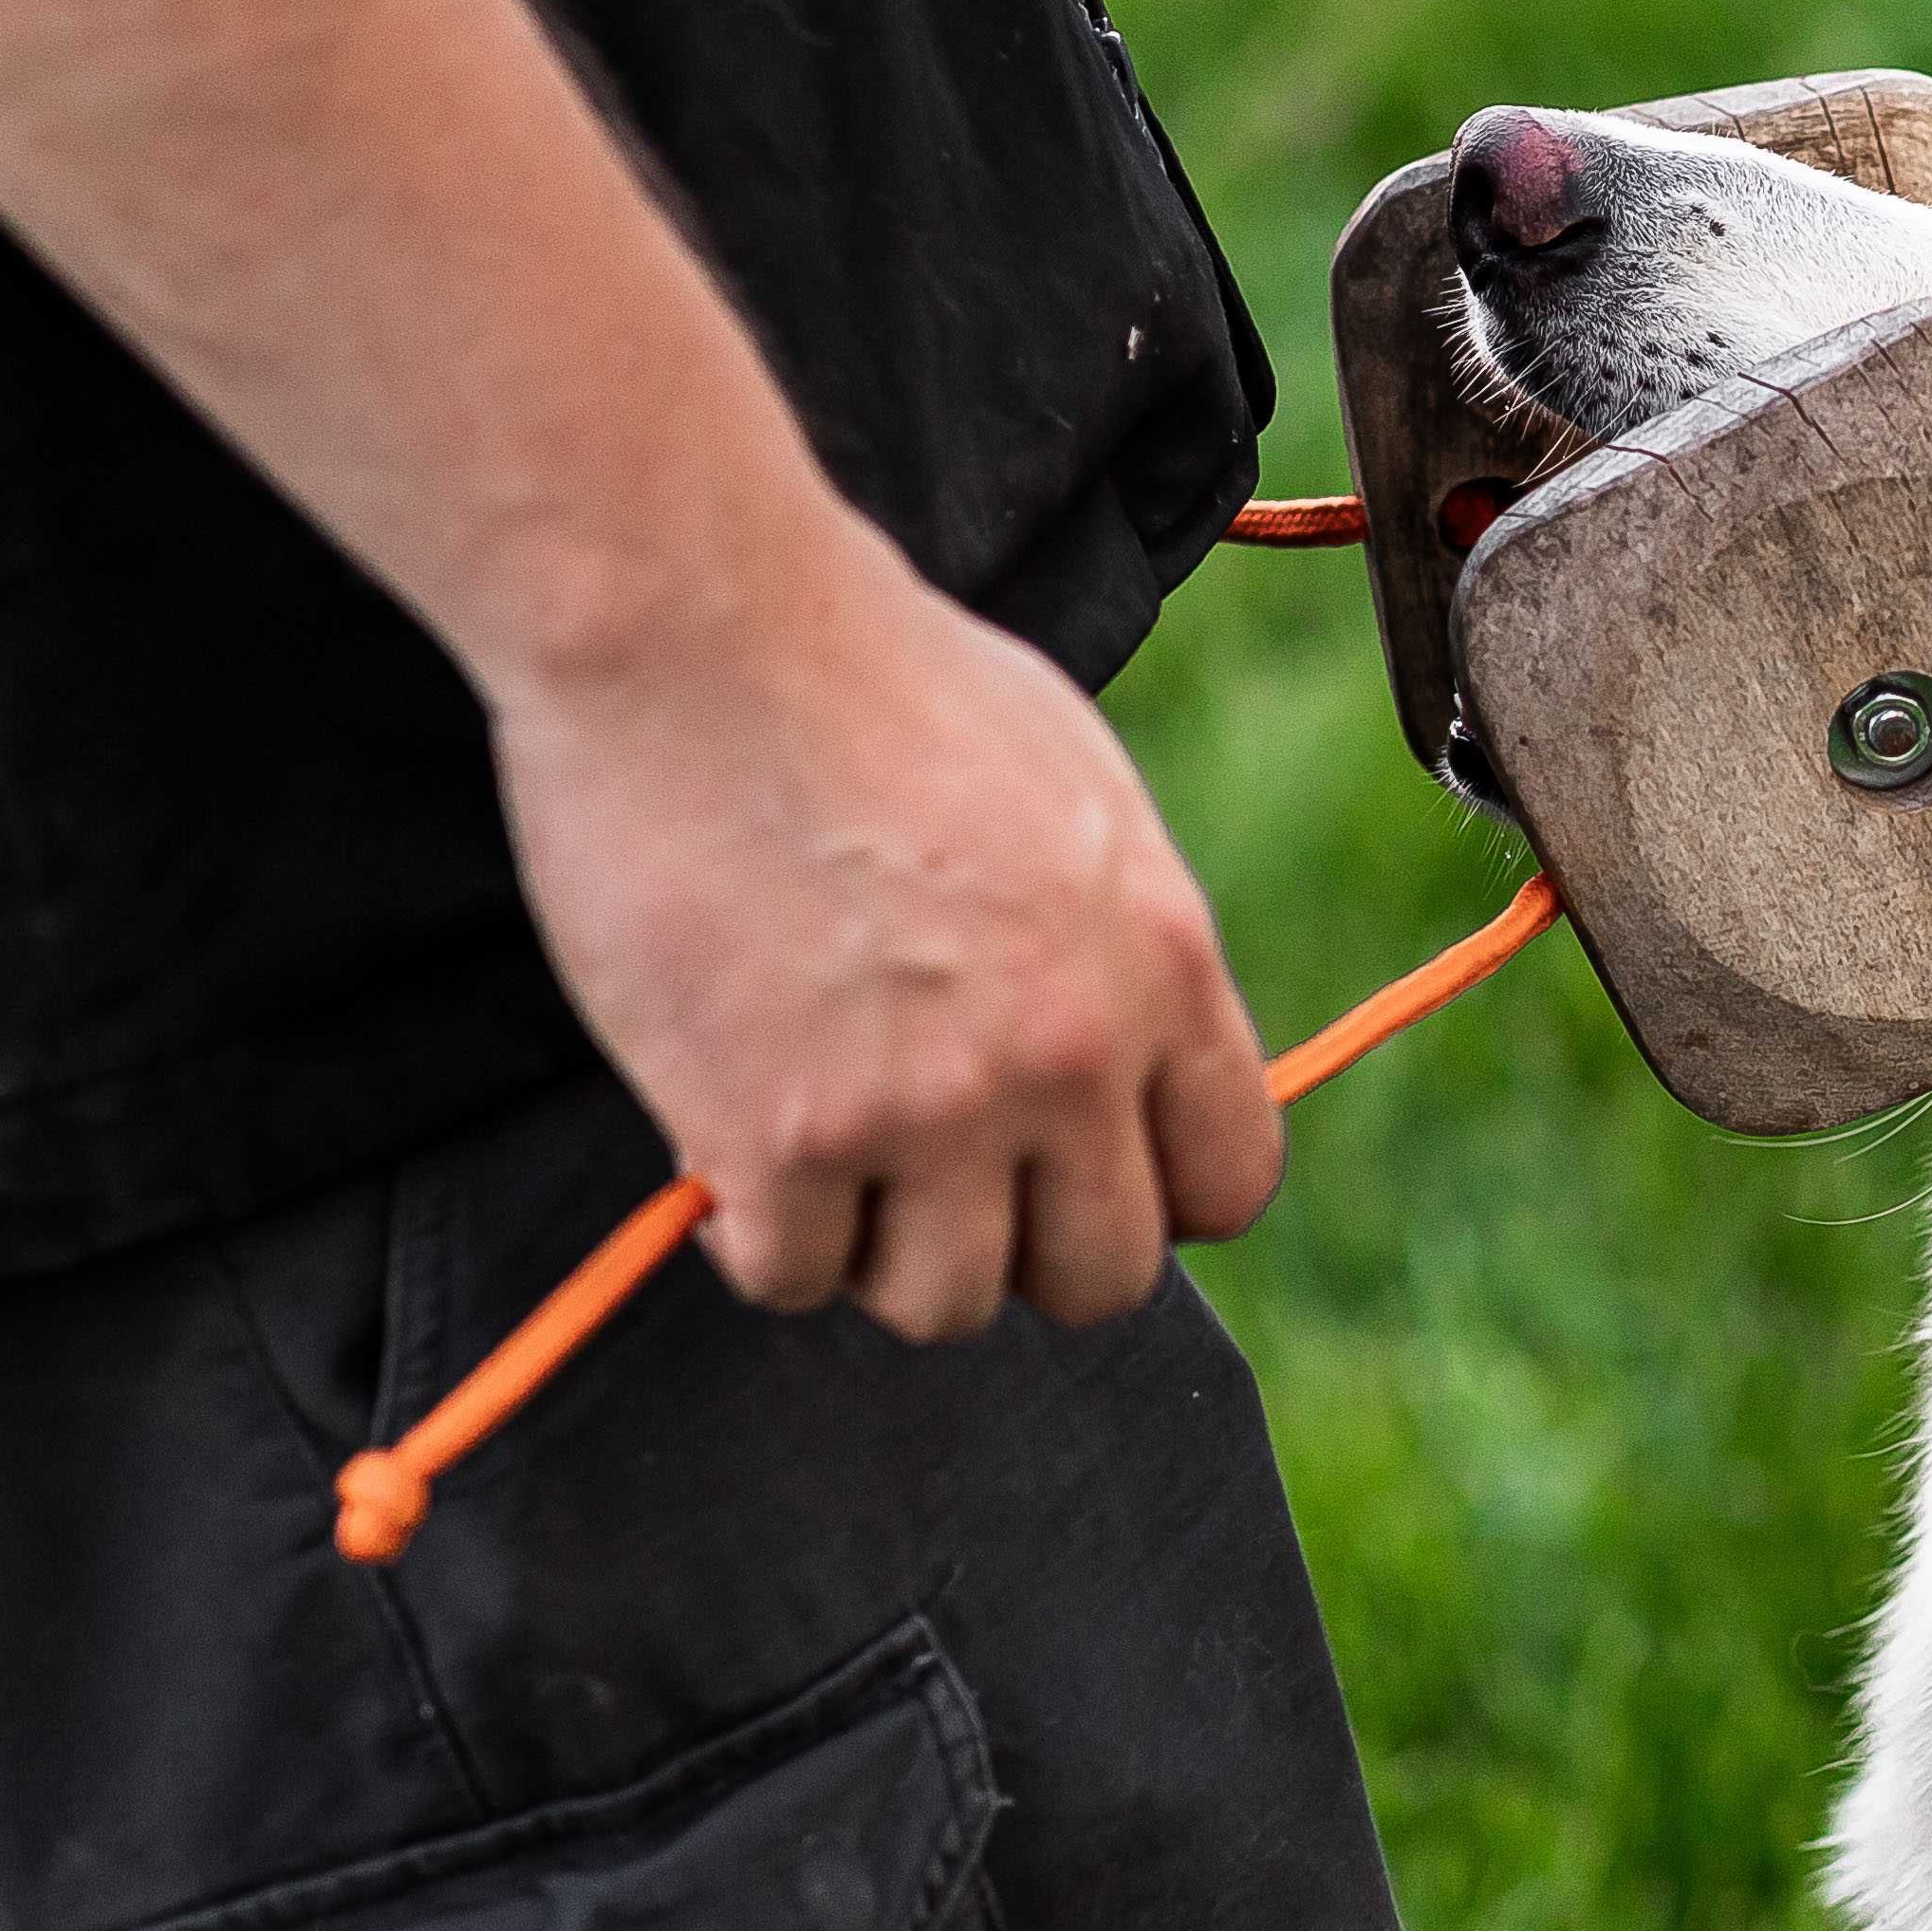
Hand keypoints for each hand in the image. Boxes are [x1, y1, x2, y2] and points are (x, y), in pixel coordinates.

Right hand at [488, 504, 1281, 1338]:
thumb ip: (1116, 941)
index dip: (1151, 1198)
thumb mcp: (1074, 790)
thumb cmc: (874, 678)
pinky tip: (731, 1147)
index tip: (1072, 1174)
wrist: (702, 629)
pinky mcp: (781, 1136)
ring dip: (880, 1252)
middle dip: (1018, 1247)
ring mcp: (930, 1106)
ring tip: (829, 1158)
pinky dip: (755, 1235)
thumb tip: (1122, 1042)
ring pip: (945, 1302)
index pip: (1228, 1181)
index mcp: (1162, 965)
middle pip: (1099, 1275)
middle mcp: (1070, 1055)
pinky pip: (793, 1277)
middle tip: (934, 1183)